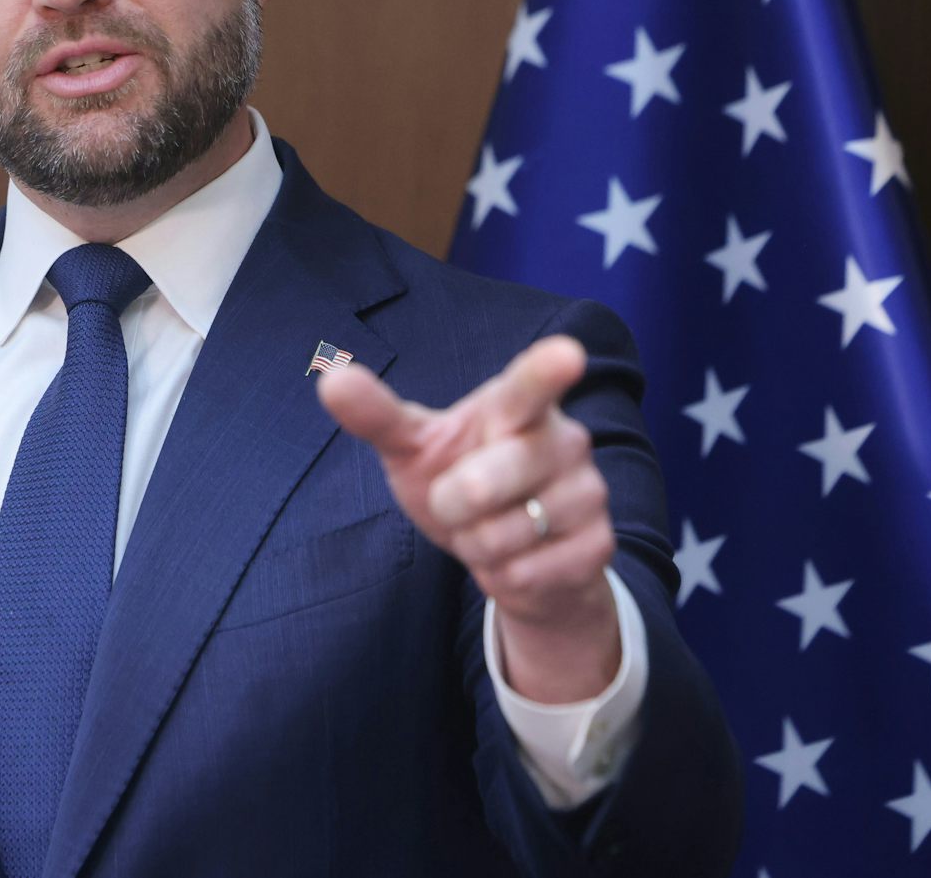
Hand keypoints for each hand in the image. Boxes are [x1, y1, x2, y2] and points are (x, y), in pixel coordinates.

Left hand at [317, 336, 620, 701]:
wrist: (517, 557)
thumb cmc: (460, 481)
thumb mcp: (416, 449)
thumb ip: (379, 416)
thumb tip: (331, 378)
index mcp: (519, 405)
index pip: (531, 385)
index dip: (547, 370)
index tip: (565, 354)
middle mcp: (565, 439)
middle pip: (482, 483)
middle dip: (450, 505)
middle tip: (458, 500)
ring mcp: (589, 491)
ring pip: (502, 536)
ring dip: (477, 545)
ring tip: (491, 530)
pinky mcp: (598, 545)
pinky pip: (525, 573)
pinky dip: (504, 577)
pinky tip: (518, 560)